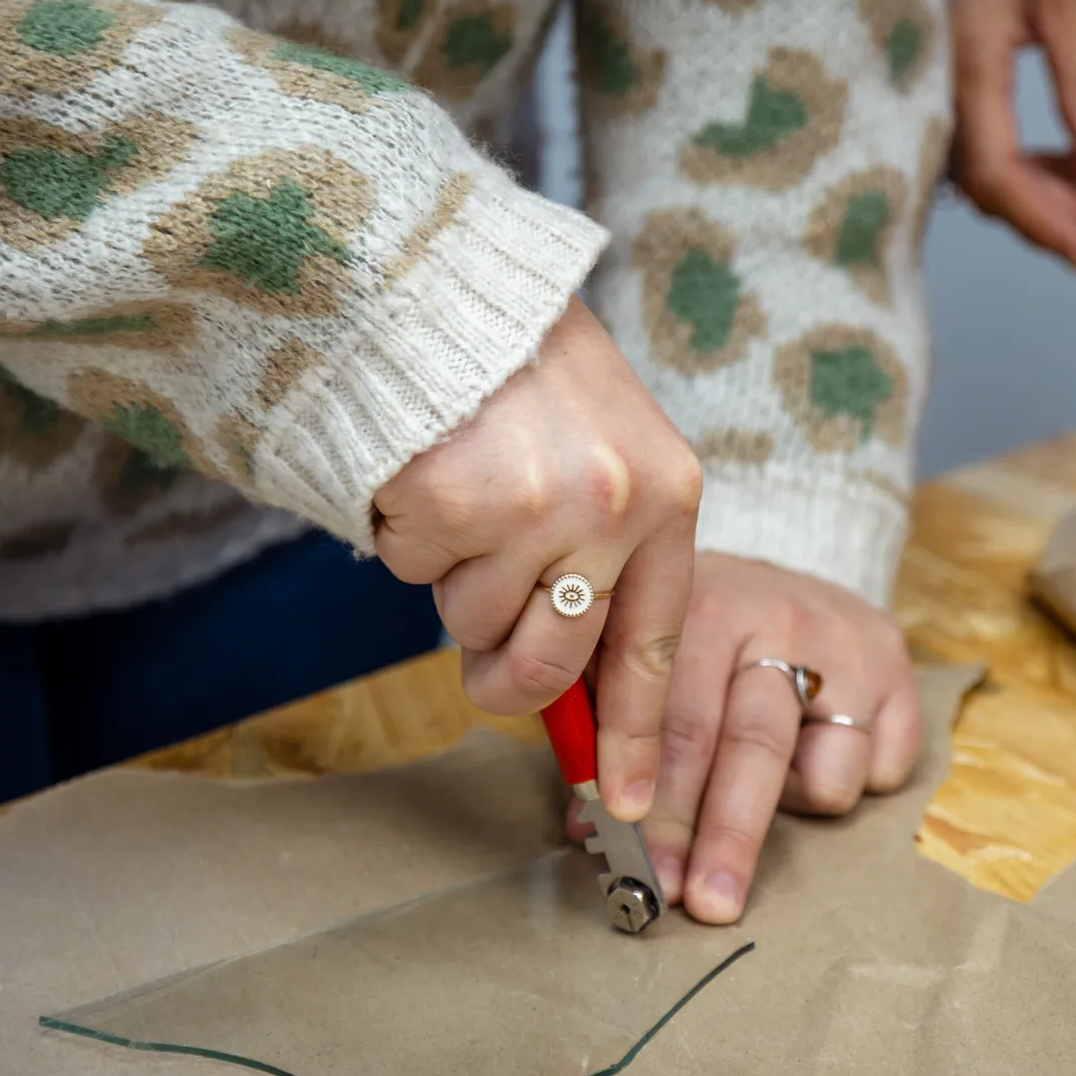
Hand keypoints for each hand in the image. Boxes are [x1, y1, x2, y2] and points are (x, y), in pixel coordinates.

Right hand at [374, 297, 702, 820]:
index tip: (627, 800)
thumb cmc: (525, 368)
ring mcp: (533, 510)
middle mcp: (613, 508)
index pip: (653, 646)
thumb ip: (606, 553)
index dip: (633, 732)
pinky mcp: (452, 504)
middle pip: (553, 663)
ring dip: (453, 580)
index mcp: (667, 495)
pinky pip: (416, 574)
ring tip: (464, 490)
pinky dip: (408, 536)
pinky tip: (425, 468)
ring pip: (472, 624)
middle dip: (509, 677)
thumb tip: (570, 679)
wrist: (440, 276)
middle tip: (483, 651)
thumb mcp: (608, 447)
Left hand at [570, 553, 920, 923]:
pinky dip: (847, 781)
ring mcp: (844, 641)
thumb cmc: (694, 638)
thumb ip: (612, 732)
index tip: (641, 869)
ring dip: (791, 805)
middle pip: (752, 748)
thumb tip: (589, 828)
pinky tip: (815, 751)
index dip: (658, 802)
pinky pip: (881, 769)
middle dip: (723, 837)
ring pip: (828, 772)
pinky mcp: (894, 664)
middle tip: (705, 904)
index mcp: (702, 607)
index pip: (679, 722)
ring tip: (764, 785)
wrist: (777, 577)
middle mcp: (777, 616)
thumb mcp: (644, 656)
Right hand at [947, 0, 1075, 271]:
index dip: (1045, 223)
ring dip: (1053, 196)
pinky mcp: (944, 96)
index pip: (997, 175)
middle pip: (996, 187)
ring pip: (991, 177)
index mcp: (962, 68)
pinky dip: (1032, 170)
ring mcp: (934, 99)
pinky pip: (984, 154)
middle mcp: (935, 95)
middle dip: (1064, 213)